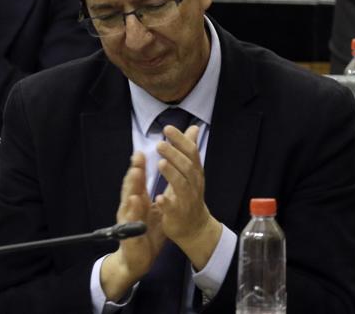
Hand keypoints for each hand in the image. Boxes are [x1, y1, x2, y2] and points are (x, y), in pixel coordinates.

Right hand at [100, 152, 165, 301]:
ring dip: (130, 186)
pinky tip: (134, 200)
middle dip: (134, 170)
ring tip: (134, 173)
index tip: (144, 149)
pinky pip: (131, 219)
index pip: (139, 180)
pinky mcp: (129, 233)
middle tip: (137, 155)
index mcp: (138, 200)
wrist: (140, 258)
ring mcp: (128, 220)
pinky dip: (133, 210)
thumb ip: (163, 190)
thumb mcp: (158, 208)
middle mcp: (131, 207)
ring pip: (128, 200)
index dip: (141, 165)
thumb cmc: (148, 230)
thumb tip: (169, 174)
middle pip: (131, 186)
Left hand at [156, 125, 222, 269]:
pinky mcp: (178, 215)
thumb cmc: (190, 195)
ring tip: (160, 163)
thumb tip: (193, 127)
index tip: (167, 128)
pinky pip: (174, 208)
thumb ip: (189, 149)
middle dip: (174, 154)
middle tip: (160, 144)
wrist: (195, 227)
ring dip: (172, 174)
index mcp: (195, 172)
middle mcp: (194, 184)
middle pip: (186, 166)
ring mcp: (187, 200)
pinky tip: (159, 197)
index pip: (190, 152)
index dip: (180, 140)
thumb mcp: (192, 170)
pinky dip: (168, 203)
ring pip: (182, 185)